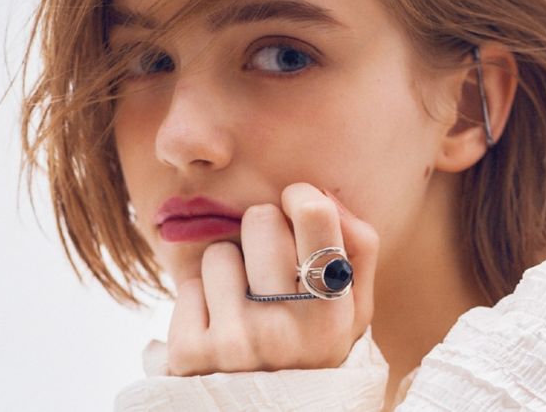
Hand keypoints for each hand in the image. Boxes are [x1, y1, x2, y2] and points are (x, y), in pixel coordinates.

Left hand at [165, 182, 379, 375]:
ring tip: (244, 306)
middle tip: (269, 269)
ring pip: (218, 251)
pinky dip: (201, 302)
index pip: (314, 214)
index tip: (295, 207)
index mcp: (331, 311)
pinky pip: (187, 286)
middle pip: (259, 218)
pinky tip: (219, 329)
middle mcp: (284, 326)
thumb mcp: (354, 311)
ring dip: (229, 271)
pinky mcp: (191, 354)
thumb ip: (358, 249)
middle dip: (262, 234)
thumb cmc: (314, 349)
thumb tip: (321, 193)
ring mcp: (235, 341)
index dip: (301, 196)